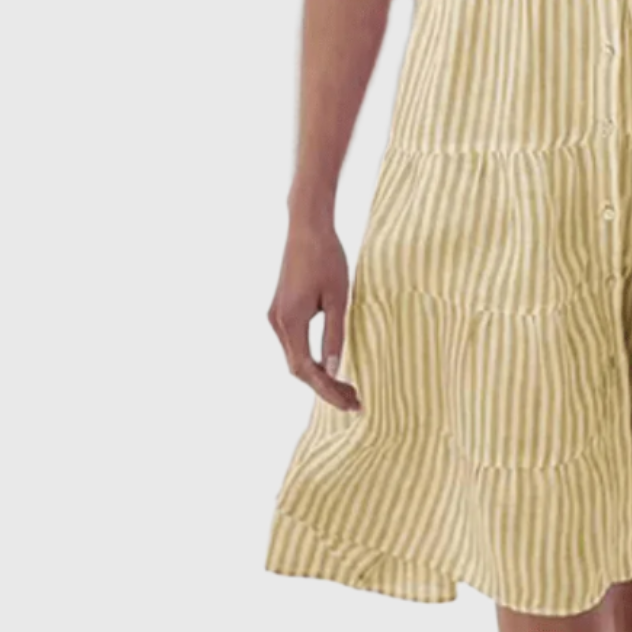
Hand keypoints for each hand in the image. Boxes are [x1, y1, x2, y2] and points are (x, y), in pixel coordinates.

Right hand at [267, 214, 360, 412]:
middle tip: (355, 401)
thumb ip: (334, 335)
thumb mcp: (339, 298)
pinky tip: (331, 366)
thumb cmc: (327, 258)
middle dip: (325, 387)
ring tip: (348, 388)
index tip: (351, 403)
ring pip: (295, 357)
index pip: (306, 370)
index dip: (328, 390)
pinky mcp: (280, 310)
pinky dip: (311, 359)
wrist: (307, 227)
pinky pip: (294, 344)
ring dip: (318, 375)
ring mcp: (276, 316)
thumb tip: (333, 369)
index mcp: (290, 321)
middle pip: (298, 369)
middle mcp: (277, 322)